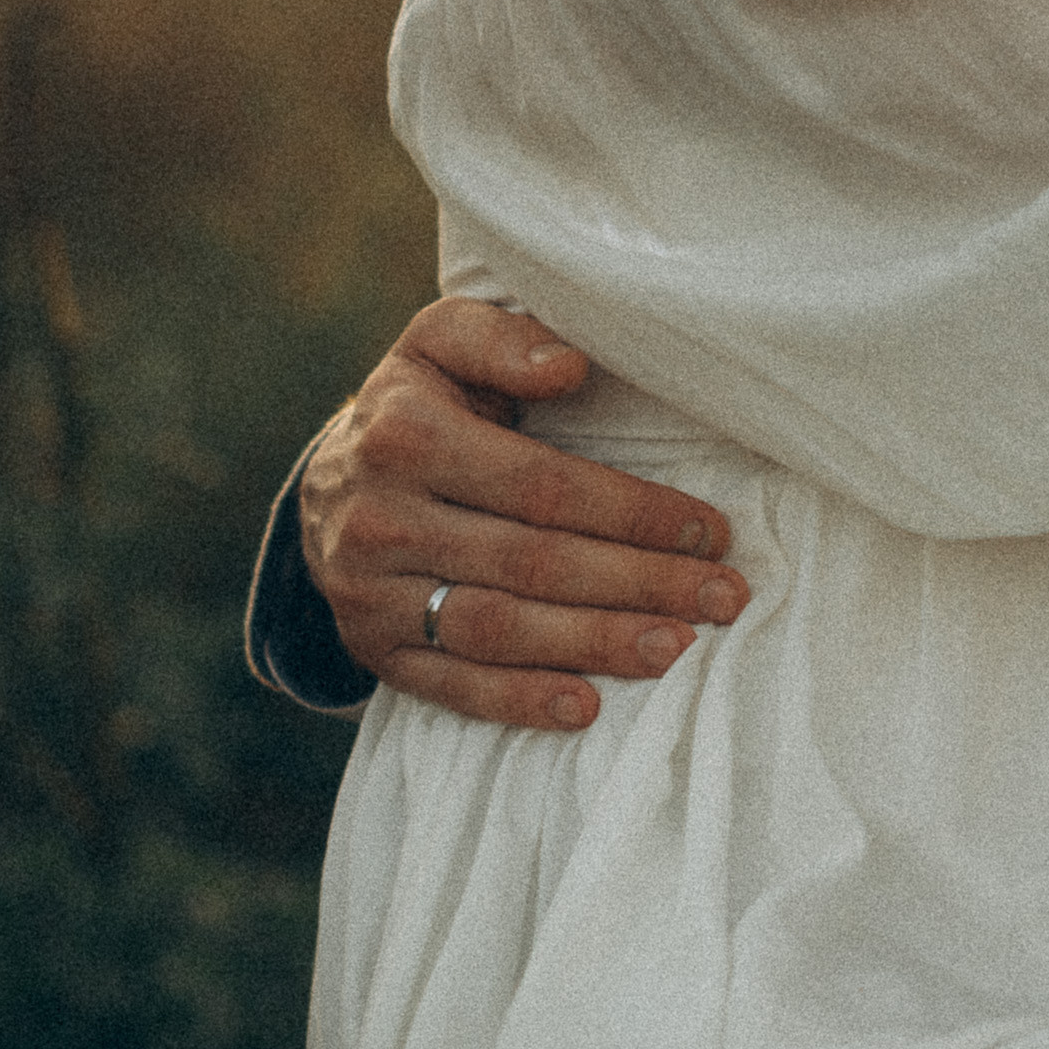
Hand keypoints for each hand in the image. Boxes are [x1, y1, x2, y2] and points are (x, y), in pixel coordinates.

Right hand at [300, 300, 749, 731]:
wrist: (326, 482)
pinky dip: (518, 701)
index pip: (542, 485)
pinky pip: (449, 684)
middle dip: (638, 583)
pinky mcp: (372, 649)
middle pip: (531, 561)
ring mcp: (371, 593)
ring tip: (677, 650)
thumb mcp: (441, 341)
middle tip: (722, 598)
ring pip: (497, 627)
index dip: (632, 511)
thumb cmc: (417, 402)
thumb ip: (502, 340)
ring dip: (594, 644)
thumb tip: (571, 364)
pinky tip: (586, 707)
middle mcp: (382, 518)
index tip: (709, 530)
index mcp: (407, 434)